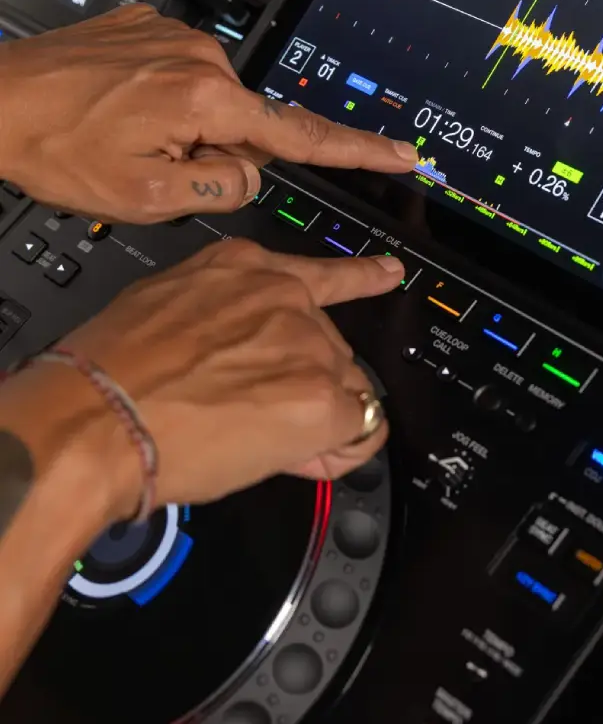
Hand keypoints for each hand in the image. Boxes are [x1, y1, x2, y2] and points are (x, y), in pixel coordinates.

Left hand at [0, 5, 416, 222]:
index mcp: (207, 98)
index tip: (401, 156)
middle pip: (247, 127)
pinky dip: (163, 103)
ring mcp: (175, 38)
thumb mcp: (145, 198)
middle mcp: (201, 57)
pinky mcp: (153, 30)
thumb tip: (247, 171)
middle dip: (215, 154)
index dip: (360, 151)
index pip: (304, 135)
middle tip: (150, 163)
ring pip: (213, 107)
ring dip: (185, 130)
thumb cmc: (52, 144)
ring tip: (127, 137)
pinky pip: (183, 79)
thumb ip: (222, 189)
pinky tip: (121, 110)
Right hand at [4, 239, 399, 520]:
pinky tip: (300, 456)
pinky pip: (361, 429)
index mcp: (245, 268)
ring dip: (315, 420)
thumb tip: (244, 358)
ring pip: (344, 389)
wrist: (93, 420)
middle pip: (329, 349)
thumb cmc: (107, 373)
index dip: (357, 280)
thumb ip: (222, 318)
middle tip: (247, 416)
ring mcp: (308, 344)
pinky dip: (339, 451)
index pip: (321, 274)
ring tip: (250, 437)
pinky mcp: (321, 397)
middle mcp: (285, 297)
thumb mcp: (166, 309)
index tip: (386, 273)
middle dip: (302, 387)